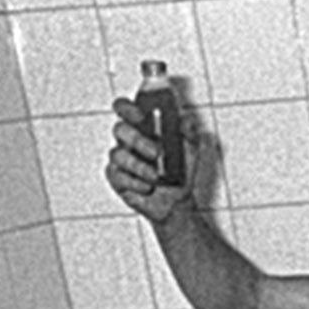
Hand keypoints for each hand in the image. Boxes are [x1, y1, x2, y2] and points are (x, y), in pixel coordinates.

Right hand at [105, 96, 201, 221]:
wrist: (179, 200)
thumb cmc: (181, 171)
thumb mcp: (191, 150)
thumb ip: (188, 132)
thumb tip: (186, 121)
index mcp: (141, 127)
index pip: (124, 108)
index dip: (127, 108)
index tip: (140, 115)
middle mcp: (127, 140)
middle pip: (120, 129)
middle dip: (137, 139)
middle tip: (157, 152)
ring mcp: (120, 159)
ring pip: (118, 155)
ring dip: (138, 165)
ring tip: (156, 176)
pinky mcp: (117, 178)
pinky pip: (118, 176)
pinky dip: (134, 182)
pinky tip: (147, 187)